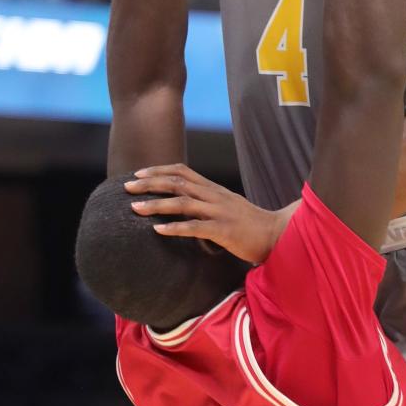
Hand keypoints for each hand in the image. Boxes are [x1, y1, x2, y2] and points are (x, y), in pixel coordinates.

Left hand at [125, 165, 295, 263]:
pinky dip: (175, 228)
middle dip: (150, 183)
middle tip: (127, 186)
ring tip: (134, 208)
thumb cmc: (250, 225)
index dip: (159, 170)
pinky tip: (157, 231)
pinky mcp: (225, 231)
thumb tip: (182, 206)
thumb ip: (207, 204)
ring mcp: (220, 212)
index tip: (138, 173)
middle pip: (177, 182)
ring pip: (182, 203)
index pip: (183, 171)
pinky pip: (196, 227)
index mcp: (214, 189)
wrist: (278, 235)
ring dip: (156, 204)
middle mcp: (215, 196)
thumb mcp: (226, 207)